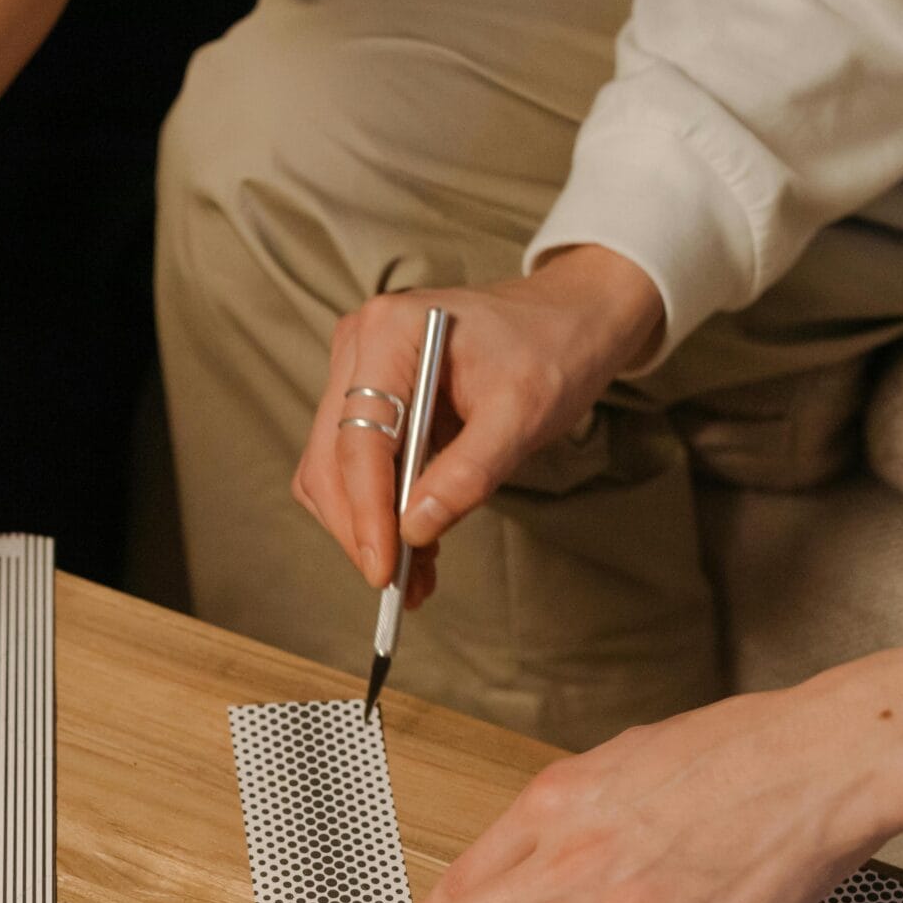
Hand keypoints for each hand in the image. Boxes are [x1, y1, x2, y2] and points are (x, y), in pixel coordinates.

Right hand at [295, 246, 662, 603]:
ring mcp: (360, 370)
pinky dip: (380, 511)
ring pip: (335, 470)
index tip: (383, 569)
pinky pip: (359, 466)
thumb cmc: (552, 350)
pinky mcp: (372, 397)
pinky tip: (415, 544)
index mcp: (391, 333)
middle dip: (360, 527)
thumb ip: (468, 473)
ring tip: (413, 574)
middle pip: (331, 459)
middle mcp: (361, 346)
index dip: (365, 512)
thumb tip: (416, 530)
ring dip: (366, 526)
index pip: (358, 439)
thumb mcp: (523, 414)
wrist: (570, 319)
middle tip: (398, 584)